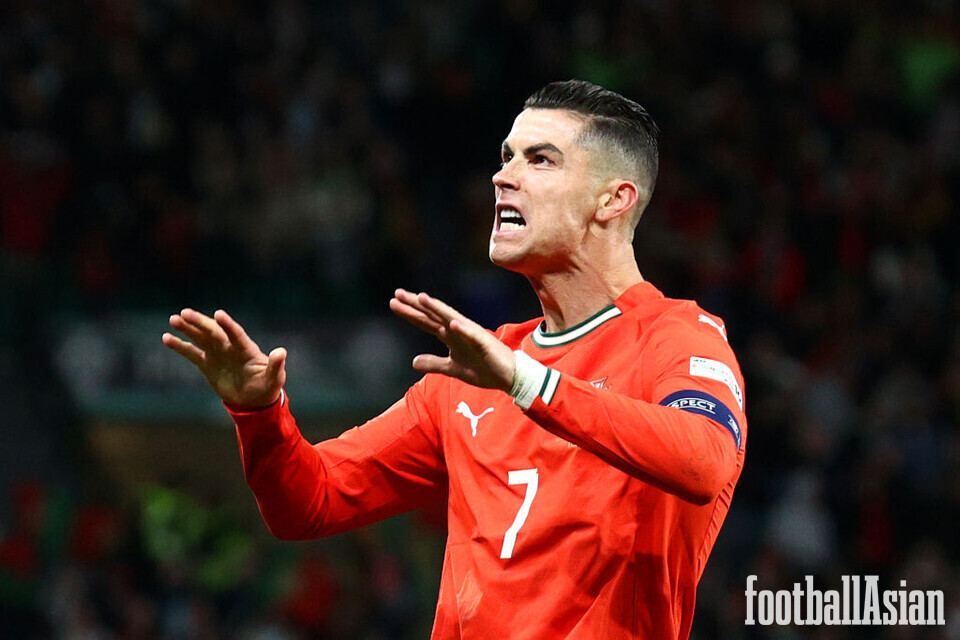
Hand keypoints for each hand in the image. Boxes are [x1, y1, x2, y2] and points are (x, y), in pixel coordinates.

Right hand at [162, 308, 286, 408]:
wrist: (254, 400)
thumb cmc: (267, 387)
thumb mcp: (274, 379)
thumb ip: (276, 366)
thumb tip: (281, 352)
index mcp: (246, 349)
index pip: (236, 334)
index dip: (228, 325)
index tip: (218, 314)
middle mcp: (230, 347)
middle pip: (213, 332)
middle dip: (200, 322)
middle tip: (185, 313)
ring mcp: (217, 354)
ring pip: (201, 338)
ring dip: (188, 329)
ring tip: (174, 319)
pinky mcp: (207, 364)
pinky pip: (191, 353)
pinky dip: (180, 346)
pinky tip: (166, 338)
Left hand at [389, 289, 514, 391]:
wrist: (508, 376)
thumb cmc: (482, 369)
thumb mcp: (452, 368)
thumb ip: (434, 363)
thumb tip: (413, 361)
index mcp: (450, 335)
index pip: (426, 321)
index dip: (410, 313)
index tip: (394, 302)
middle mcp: (458, 330)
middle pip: (434, 315)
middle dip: (416, 304)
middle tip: (398, 293)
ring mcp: (471, 335)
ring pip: (451, 318)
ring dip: (437, 308)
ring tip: (422, 298)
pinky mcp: (484, 344)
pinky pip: (472, 336)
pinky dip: (463, 329)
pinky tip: (452, 323)